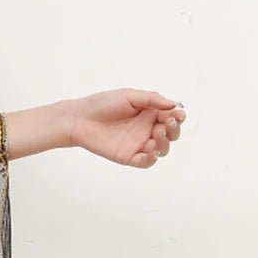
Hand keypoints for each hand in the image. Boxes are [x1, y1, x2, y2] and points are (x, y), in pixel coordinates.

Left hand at [66, 89, 185, 168]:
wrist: (79, 119)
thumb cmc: (102, 104)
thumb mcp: (130, 96)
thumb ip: (152, 99)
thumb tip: (174, 105)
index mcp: (149, 113)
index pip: (172, 117)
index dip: (178, 117)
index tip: (178, 114)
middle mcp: (147, 129)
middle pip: (171, 134)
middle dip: (174, 130)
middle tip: (168, 124)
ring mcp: (138, 144)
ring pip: (162, 149)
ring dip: (164, 143)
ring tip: (156, 134)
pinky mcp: (128, 156)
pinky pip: (145, 162)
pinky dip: (152, 159)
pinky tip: (151, 152)